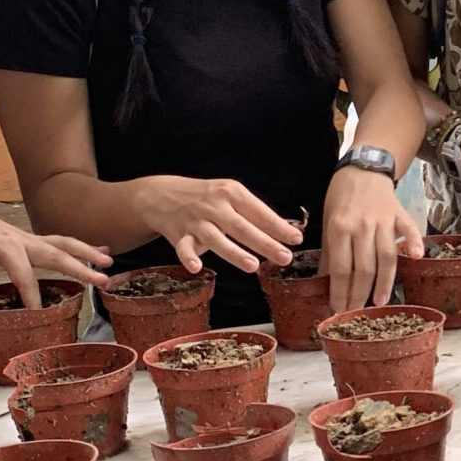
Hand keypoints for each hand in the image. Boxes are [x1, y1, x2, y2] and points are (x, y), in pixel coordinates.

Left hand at [0, 203, 111, 308]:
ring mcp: (30, 238)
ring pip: (64, 243)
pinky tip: (100, 251)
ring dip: (88, 252)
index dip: (30, 293)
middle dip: (81, 267)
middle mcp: (23, 240)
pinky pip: (61, 242)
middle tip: (102, 279)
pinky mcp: (32, 240)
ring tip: (109, 262)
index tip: (38, 311)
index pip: (23, 273)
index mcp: (5, 246)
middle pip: (57, 253)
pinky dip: (82, 247)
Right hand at [134, 175, 305, 274]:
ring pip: (217, 238)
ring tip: (254, 266)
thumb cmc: (208, 197)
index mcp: (233, 193)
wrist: (163, 194)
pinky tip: (197, 267)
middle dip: (266, 243)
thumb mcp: (231, 194)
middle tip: (285, 258)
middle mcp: (216, 206)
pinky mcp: (179, 235)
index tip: (296, 239)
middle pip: (243, 227)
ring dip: (235, 252)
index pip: (260, 212)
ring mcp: (197, 221)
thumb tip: (284, 230)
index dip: (278, 226)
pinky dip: (189, 257)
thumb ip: (253, 212)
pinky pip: (184, 248)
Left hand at [320, 168, 422, 312]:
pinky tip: (416, 258)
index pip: (340, 268)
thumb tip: (325, 283)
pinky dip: (414, 242)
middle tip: (357, 313)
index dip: (339, 291)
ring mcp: (383, 220)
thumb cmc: (341, 196)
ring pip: (385, 256)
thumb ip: (329, 252)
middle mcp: (362, 226)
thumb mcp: (328, 222)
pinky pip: (409, 229)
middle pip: (363, 267)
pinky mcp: (400, 213)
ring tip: (380, 302)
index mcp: (339, 228)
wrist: (363, 167)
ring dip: (384, 282)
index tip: (338, 310)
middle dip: (359, 294)